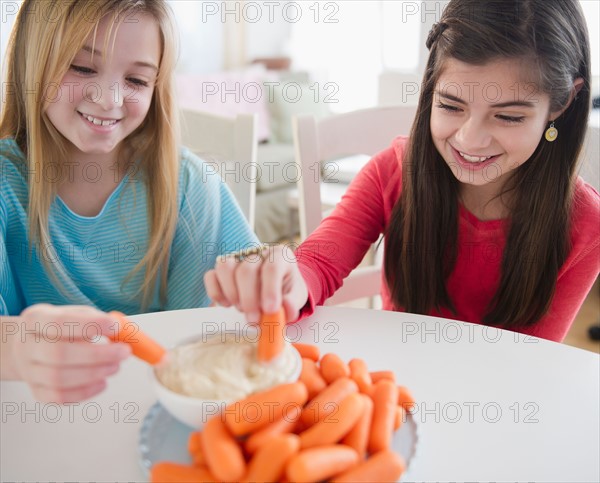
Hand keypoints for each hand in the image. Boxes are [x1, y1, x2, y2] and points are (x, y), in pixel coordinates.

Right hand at [5, 304, 130, 402]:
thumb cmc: (59, 329)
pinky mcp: (37, 391)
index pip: (59, 322)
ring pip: (58, 378)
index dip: (90, 325)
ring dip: (94, 373)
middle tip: (123, 352)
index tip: (115, 327)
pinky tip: (102, 382)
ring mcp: (29, 371)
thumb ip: (96, 319)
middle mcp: (27, 346)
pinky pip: (59, 397)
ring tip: (115, 366)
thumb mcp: (74, 314)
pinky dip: (85, 392)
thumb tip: (122, 330)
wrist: (29, 345)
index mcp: (35, 319)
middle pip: (58, 353)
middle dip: (97, 354)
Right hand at [204, 245, 308, 323]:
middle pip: (246, 270)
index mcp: (280, 255)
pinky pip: (211, 275)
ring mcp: (238, 258)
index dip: (269, 290)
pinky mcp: (223, 268)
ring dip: (231, 293)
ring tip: (242, 309)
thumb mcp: (297, 296)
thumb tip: (284, 310)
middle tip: (253, 319)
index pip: (271, 268)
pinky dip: (216, 293)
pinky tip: (227, 304)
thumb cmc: (287, 291)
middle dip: (248, 298)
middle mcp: (258, 253)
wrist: (279, 287)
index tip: (270, 310)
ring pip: (225, 267)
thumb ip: (292, 303)